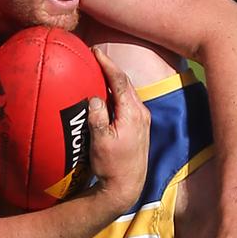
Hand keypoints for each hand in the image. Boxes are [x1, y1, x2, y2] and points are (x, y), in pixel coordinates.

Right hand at [87, 47, 150, 211]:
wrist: (127, 186)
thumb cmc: (112, 166)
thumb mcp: (100, 142)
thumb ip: (97, 118)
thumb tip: (94, 98)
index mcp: (132, 113)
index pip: (120, 81)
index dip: (108, 64)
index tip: (95, 51)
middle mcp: (141, 113)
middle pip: (126, 83)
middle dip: (111, 68)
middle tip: (94, 57)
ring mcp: (142, 120)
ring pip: (128, 92)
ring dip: (114, 80)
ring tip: (99, 71)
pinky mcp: (140, 127)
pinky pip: (128, 102)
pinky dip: (117, 92)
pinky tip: (106, 93)